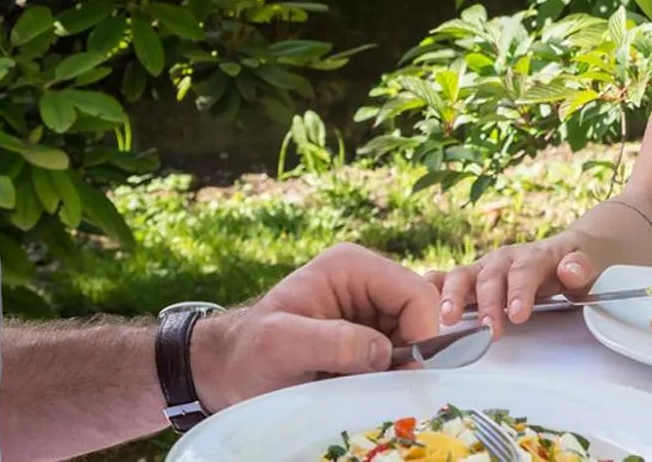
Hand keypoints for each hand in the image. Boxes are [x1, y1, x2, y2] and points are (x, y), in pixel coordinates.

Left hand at [190, 243, 440, 409]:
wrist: (229, 371)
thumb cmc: (248, 353)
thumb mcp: (281, 344)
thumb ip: (332, 342)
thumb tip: (383, 351)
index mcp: (352, 266)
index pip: (416, 293)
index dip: (421, 333)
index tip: (403, 371)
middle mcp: (366, 281)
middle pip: (420, 316)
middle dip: (409, 353)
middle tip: (380, 384)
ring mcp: (368, 308)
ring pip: (412, 339)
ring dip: (396, 367)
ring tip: (360, 385)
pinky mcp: (367, 336)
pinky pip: (397, 355)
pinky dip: (387, 376)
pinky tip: (360, 386)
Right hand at [429, 235, 598, 335]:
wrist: (565, 254)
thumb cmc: (573, 267)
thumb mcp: (588, 268)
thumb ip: (580, 269)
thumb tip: (570, 270)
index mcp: (534, 256)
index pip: (525, 271)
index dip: (520, 291)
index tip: (519, 314)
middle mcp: (504, 259)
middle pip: (491, 277)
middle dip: (487, 303)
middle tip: (488, 330)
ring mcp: (484, 268)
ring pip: (463, 275)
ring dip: (452, 296)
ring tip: (446, 318)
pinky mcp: (470, 279)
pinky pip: (446, 279)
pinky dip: (433, 287)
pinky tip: (422, 300)